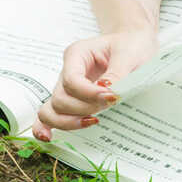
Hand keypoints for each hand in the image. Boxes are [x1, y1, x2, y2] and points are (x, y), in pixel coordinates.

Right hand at [31, 27, 160, 140]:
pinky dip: (45, 126)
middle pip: (60, 98)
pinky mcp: (70, 99)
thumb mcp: (130, 54)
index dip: (89, 93)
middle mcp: (67, 70)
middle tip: (110, 105)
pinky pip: (48, 115)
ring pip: (51, 110)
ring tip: (93, 121)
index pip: (72, 80)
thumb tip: (108, 93)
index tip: (112, 97)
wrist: (135, 43)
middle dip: (83, 108)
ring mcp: (66, 86)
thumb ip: (118, 73)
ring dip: (69, 121)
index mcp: (77, 53)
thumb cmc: (132, 45)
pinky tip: (49, 137)